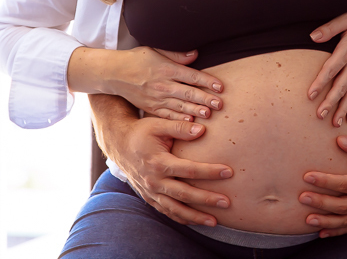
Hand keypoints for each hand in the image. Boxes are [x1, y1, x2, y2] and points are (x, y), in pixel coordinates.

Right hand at [69, 46, 223, 119]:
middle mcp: (162, 84)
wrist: (114, 73)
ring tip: (208, 114)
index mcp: (166, 68)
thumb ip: (176, 54)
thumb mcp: (156, 50)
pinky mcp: (150, 107)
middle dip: (205, 98)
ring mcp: (156, 97)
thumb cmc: (138, 59)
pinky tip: (189, 121)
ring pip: (179, 105)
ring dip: (195, 110)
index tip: (220, 86)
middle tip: (220, 104)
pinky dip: (178, 118)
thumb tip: (195, 54)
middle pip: (187, 92)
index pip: (191, 76)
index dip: (207, 81)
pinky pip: (167, 114)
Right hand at [116, 116, 233, 226]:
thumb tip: (202, 130)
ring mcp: (150, 191)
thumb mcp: (158, 125)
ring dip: (195, 216)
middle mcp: (154, 181)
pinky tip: (195, 221)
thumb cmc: (141, 132)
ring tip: (215, 221)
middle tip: (226, 202)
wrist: (119, 144)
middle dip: (206, 199)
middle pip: (184, 194)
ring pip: (175, 208)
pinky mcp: (149, 197)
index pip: (188, 170)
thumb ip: (180, 128)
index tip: (228, 172)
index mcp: (158, 163)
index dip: (209, 171)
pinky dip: (181, 218)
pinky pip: (166, 211)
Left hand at [298, 135, 346, 236]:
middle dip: (321, 202)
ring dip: (326, 221)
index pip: (346, 184)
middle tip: (302, 197)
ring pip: (346, 220)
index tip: (307, 176)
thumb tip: (339, 141)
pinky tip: (321, 233)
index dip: (326, 181)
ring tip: (307, 220)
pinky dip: (336, 231)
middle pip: (343, 205)